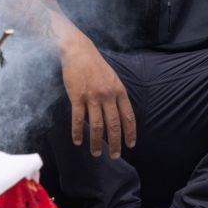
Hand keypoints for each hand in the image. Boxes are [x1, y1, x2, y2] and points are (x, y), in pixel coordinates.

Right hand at [60, 34, 135, 157]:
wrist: (78, 51)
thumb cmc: (96, 65)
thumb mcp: (113, 78)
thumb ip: (117, 95)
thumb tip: (120, 114)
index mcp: (119, 91)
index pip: (128, 116)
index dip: (130, 132)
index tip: (131, 145)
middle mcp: (108, 96)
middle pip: (114, 125)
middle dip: (116, 143)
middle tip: (116, 156)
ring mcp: (92, 97)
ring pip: (97, 126)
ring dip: (97, 142)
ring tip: (97, 153)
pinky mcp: (77, 97)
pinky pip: (79, 119)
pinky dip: (78, 132)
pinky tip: (78, 141)